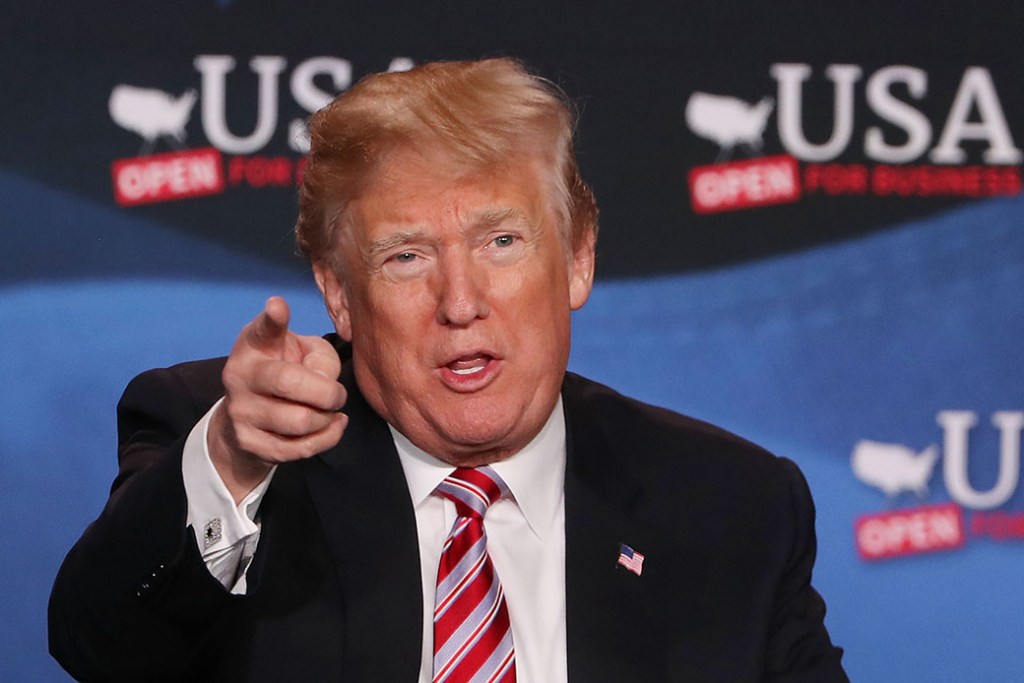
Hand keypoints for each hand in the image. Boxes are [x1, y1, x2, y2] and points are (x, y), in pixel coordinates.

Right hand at [209, 296, 347, 502]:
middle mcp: (240, 375)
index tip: (278, 305)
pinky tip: (333, 425)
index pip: (262, 329)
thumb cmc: (285, 373)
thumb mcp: (302, 352)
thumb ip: (319, 357)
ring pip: (300, 421)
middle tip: (338, 394)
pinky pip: (299, 448)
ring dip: (327, 418)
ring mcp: (241, 412)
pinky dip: (327, 438)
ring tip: (330, 411)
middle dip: (328, 392)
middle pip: (290, 383)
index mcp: (254, 345)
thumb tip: (325, 381)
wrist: (249, 419)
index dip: (273, 318)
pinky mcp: (250, 443)